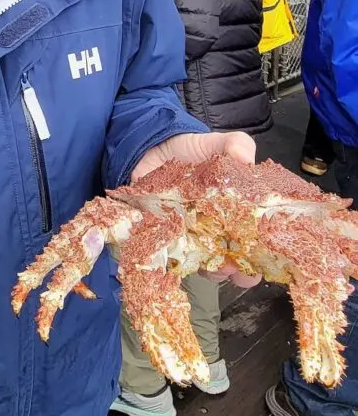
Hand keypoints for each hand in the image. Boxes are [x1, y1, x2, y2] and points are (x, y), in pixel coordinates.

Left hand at [132, 131, 261, 288]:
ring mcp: (189, 234)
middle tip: (236, 270)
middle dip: (236, 272)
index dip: (260, 258)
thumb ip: (237, 145)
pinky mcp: (164, 232)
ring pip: (202, 263)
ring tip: (213, 265)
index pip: (254, 242)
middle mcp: (214, 229)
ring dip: (209, 269)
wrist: (153, 147)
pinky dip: (175, 258)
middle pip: (230, 260)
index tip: (262, 266)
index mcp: (234, 212)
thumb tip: (246, 160)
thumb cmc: (193, 150)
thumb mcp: (218, 143)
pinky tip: (180, 254)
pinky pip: (170, 253)